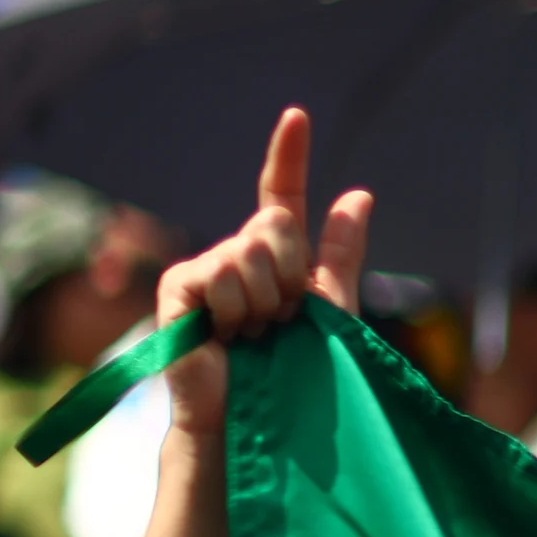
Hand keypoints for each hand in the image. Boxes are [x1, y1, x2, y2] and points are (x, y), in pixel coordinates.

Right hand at [150, 107, 372, 431]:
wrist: (255, 421)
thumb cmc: (293, 374)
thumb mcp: (330, 309)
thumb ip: (340, 252)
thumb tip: (359, 193)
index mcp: (275, 257)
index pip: (280, 194)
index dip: (288, 155)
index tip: (297, 116)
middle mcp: (236, 254)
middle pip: (277, 226)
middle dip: (291, 279)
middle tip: (279, 323)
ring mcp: (204, 268)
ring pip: (250, 253)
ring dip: (265, 304)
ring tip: (254, 336)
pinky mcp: (177, 288)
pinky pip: (220, 274)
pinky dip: (234, 310)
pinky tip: (226, 335)